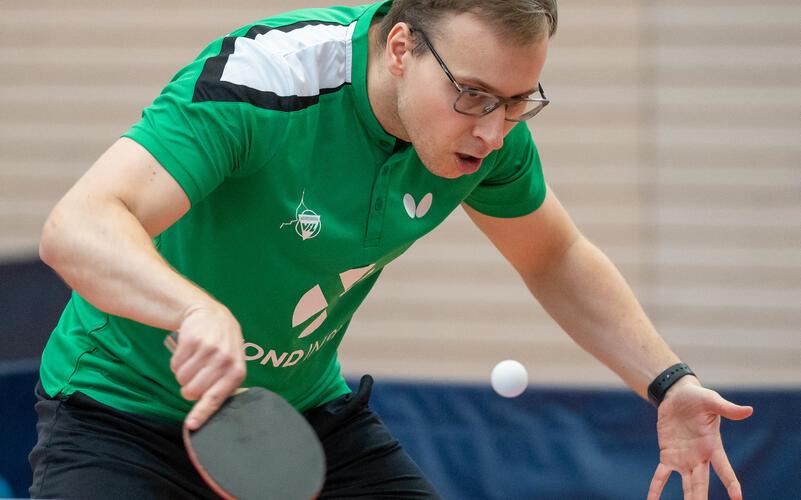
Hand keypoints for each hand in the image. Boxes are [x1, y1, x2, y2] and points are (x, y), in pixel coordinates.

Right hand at [169, 304, 245, 430]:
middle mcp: (224, 360)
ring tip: (194, 360)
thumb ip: (221, 388)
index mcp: (237, 372)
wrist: (212, 315)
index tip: (191, 426)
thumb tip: (202, 416)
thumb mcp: (231, 366)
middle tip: (196, 376)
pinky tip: (188, 351)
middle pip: (192, 391)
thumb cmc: (222, 347)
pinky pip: (175, 364)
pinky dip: (177, 362)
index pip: (215, 398)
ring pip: (181, 378)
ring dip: (183, 373)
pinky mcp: (192, 340)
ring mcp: (208, 349)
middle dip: (188, 388)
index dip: (201, 413)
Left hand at [647, 377, 752, 499]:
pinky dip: (656, 487)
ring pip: (686, 484)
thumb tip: (749, 410)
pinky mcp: (668, 455)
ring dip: (687, 498)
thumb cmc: (698, 398)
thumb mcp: (712, 401)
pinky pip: (661, 475)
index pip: (724, 468)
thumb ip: (728, 409)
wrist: (677, 395)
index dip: (731, 483)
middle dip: (701, 497)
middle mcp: (699, 457)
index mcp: (712, 446)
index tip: (737, 498)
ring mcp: (683, 459)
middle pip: (702, 482)